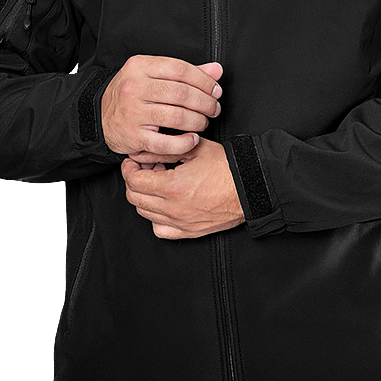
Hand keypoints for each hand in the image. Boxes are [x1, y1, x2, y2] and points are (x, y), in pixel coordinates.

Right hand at [101, 56, 222, 159]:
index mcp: (140, 66)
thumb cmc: (131, 94)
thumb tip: (216, 70)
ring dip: (198, 121)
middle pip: (181, 93)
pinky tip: (192, 139)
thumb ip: (185, 72)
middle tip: (213, 108)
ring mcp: (132, 112)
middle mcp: (134, 87)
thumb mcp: (152, 75)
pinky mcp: (133, 136)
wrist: (99, 115)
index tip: (215, 90)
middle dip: (205, 103)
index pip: (181, 70)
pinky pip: (166, 143)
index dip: (204, 81)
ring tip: (203, 122)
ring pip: (177, 117)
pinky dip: (184, 143)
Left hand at [122, 138, 244, 239]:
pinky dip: (156, 217)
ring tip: (159, 183)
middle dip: (135, 180)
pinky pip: (160, 229)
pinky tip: (165, 204)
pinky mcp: (189, 231)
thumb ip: (164, 150)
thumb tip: (143, 153)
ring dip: (145, 196)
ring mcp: (180, 223)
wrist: (250, 187)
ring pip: (144, 213)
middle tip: (147, 169)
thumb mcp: (194, 149)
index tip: (134, 161)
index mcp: (172, 187)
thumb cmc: (228, 167)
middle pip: (135, 197)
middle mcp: (173, 208)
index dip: (130, 168)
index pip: (133, 180)